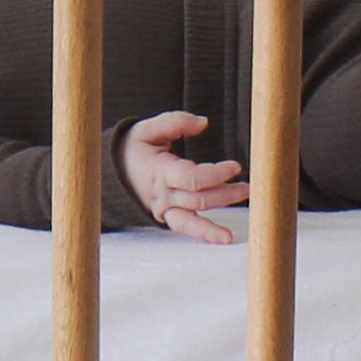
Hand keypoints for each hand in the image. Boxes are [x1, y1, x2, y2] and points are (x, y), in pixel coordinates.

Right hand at [121, 111, 249, 242]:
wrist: (112, 170)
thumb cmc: (134, 148)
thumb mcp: (148, 128)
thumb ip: (175, 122)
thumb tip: (204, 123)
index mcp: (160, 171)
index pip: (191, 179)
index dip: (215, 174)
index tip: (234, 166)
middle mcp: (163, 195)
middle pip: (199, 200)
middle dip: (225, 195)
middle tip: (247, 187)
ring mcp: (165, 209)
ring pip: (193, 220)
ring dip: (219, 220)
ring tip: (241, 211)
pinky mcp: (168, 216)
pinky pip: (186, 228)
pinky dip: (204, 234)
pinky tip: (223, 238)